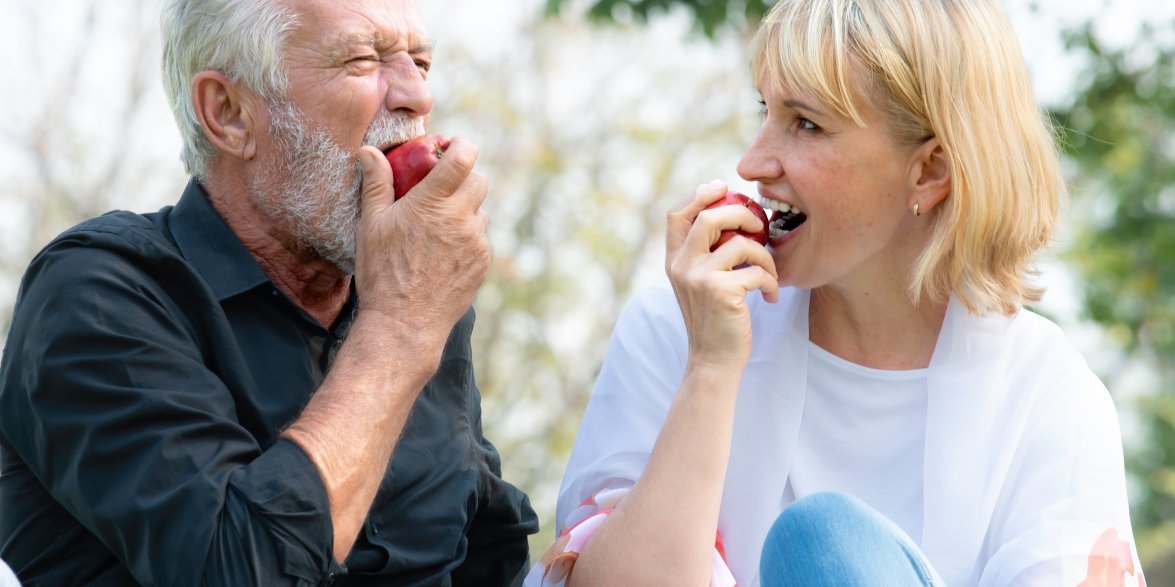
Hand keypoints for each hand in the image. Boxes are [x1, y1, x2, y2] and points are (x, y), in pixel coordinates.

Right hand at [353, 137, 490, 348]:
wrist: (404, 323)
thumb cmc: (382, 272)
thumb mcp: (371, 225)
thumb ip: (375, 183)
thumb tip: (368, 151)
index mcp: (433, 203)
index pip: (464, 158)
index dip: (462, 145)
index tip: (451, 146)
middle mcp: (461, 219)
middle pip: (479, 181)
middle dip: (464, 178)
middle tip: (442, 187)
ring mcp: (476, 242)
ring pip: (481, 212)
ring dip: (466, 210)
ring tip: (439, 225)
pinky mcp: (483, 263)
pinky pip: (481, 239)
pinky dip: (468, 237)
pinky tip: (444, 251)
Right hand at [665, 180, 778, 370]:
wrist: (713, 361)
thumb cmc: (714, 321)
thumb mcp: (699, 284)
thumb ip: (704, 255)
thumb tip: (729, 217)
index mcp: (673, 261)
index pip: (677, 214)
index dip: (700, 196)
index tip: (724, 188)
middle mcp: (681, 266)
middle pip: (710, 217)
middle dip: (742, 215)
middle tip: (760, 226)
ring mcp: (699, 277)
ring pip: (742, 245)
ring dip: (766, 258)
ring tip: (770, 275)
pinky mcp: (721, 291)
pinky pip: (757, 272)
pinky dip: (771, 283)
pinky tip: (771, 297)